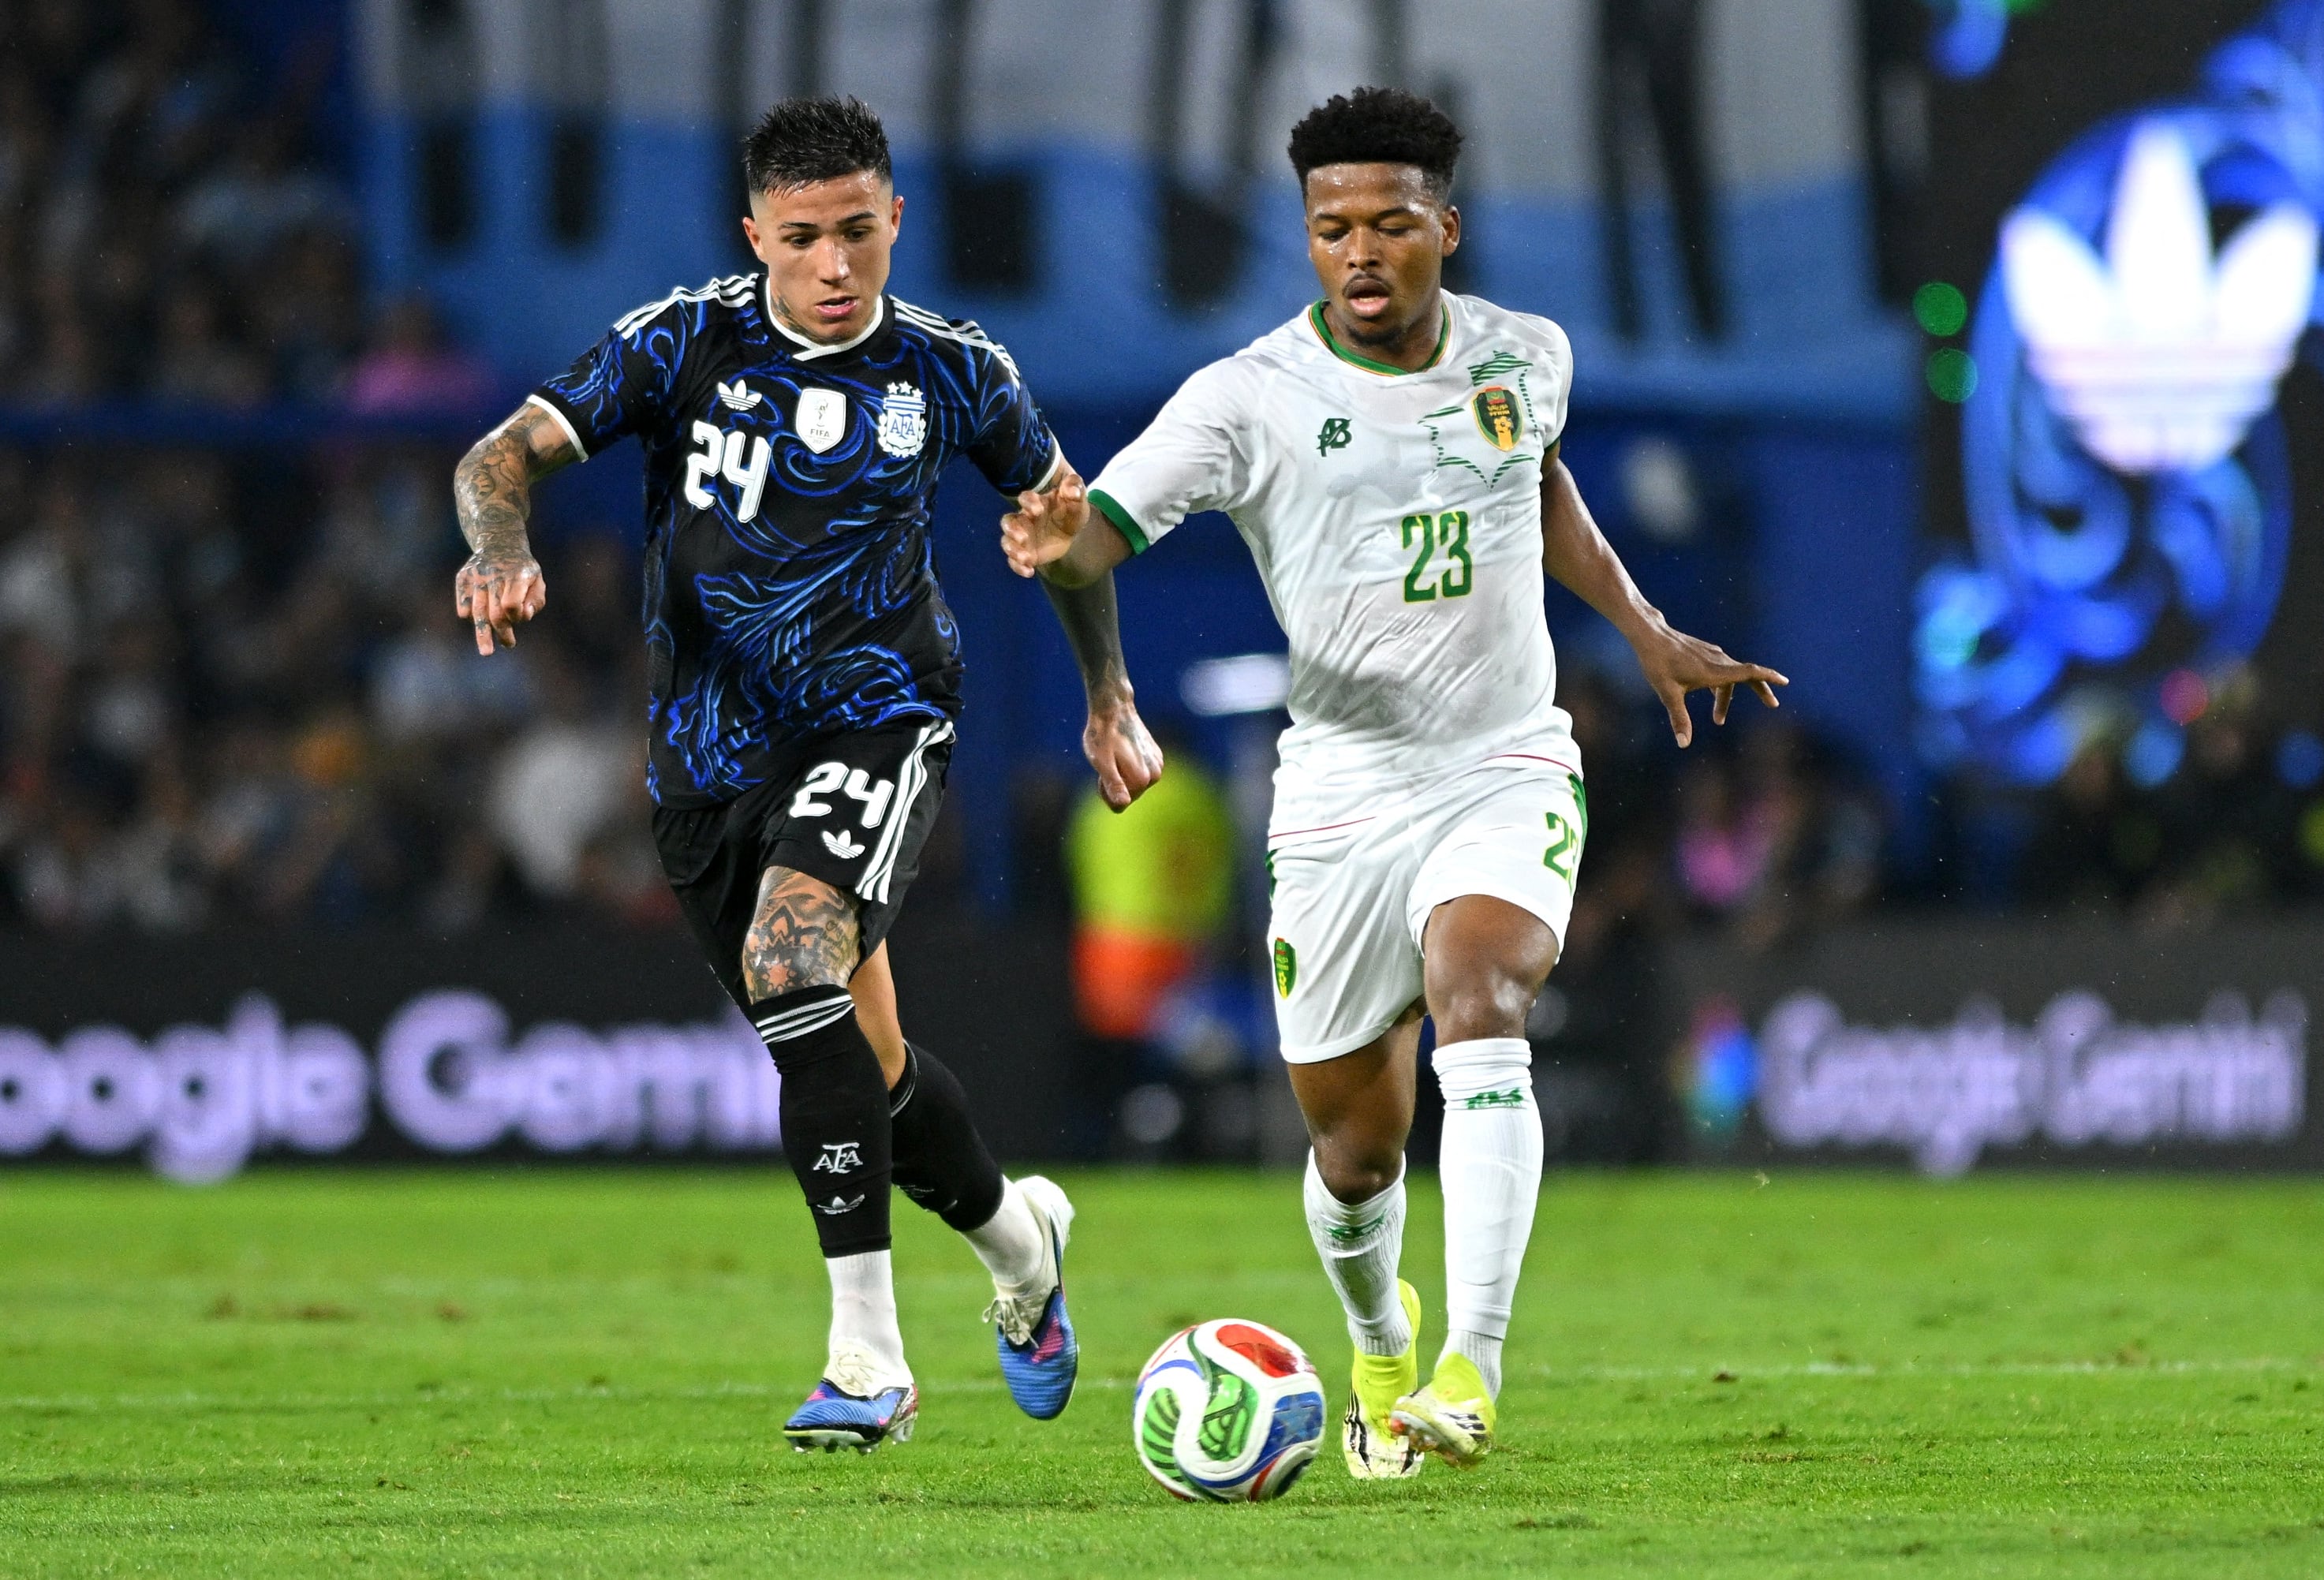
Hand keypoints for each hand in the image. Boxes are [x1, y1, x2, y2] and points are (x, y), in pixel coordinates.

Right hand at [455, 547, 546, 653]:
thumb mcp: (537, 580)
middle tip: (509, 644)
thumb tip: (524, 617)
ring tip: (487, 652)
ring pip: (477, 610)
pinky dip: (468, 614)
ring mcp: (477, 576)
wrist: (498, 543)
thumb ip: (536, 601)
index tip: (520, 619)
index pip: (511, 604)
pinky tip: (473, 619)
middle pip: (495, 612)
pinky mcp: (463, 577)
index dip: (516, 616)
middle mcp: (495, 575)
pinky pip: (463, 601)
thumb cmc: (522, 569)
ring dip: (483, 633)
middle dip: (502, 632)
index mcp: (517, 575)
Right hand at [1001, 469, 1089, 577]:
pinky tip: (1029, 572)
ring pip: (1007, 542)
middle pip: (1009, 521)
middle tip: (1024, 537)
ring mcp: (1022, 537)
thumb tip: (1073, 490)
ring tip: (1025, 557)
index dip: (1028, 503)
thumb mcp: (1077, 500)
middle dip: (1012, 529)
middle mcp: (1024, 519)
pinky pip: (1014, 561)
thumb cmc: (1069, 510)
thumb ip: (1075, 488)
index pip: (1025, 499)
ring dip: (1012, 549)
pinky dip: (1018, 567)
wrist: (1070, 530)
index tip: (1038, 509)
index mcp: (1036, 503)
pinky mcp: (1025, 552)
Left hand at [1084, 693, 1163, 810]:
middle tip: (1108, 761)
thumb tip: (1123, 803)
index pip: (1120, 804)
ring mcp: (1158, 765)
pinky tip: (1123, 750)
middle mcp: (1155, 775)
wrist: (1113, 708)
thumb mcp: (1102, 762)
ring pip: (1135, 785)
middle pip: (1130, 796)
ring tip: (1115, 754)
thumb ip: (1113, 785)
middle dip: (1115, 784)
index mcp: (1142, 779)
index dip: (1106, 791)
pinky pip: (1140, 773)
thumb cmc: (1103, 735)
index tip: (1103, 771)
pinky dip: (1129, 766)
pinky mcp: (1157, 756)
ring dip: (1122, 775)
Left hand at [1631, 621, 1786, 746]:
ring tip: (1718, 720)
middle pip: (1747, 675)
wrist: (1650, 635)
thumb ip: (1679, 718)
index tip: (1785, 681)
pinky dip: (1722, 685)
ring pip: (1731, 676)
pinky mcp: (1704, 652)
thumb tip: (1684, 744)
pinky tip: (1711, 694)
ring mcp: (1712, 655)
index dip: (1768, 677)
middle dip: (1760, 690)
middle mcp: (1718, 661)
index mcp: (1715, 671)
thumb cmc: (1658, 663)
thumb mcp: (1668, 694)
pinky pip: (1721, 670)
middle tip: (1773, 705)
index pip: (1749, 672)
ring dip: (1728, 697)